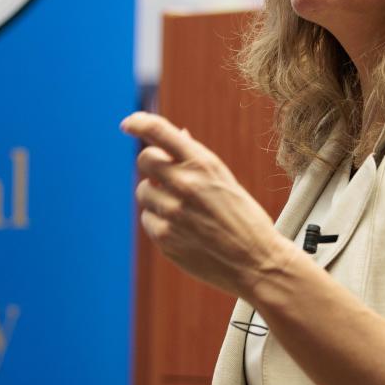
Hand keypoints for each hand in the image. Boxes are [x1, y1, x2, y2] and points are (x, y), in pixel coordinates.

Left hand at [122, 112, 298, 298]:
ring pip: (144, 191)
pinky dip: (160, 222)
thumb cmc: (244, 218)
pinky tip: (184, 230)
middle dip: (153, 166)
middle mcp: (185, 183)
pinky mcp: (164, 237)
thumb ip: (196, 159)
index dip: (138, 123)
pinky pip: (148, 219)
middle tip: (167, 178)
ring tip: (184, 211)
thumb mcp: (225, 180)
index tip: (127, 125)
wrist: (257, 262)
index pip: (159, 132)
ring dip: (157, 197)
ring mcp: (172, 212)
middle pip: (145, 160)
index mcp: (204, 164)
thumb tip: (177, 134)